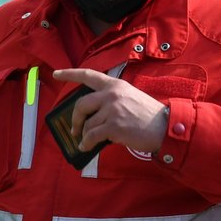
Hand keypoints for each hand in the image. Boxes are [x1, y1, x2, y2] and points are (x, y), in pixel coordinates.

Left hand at [51, 68, 167, 152]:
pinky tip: (86, 147)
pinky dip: (86, 143)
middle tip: (75, 128)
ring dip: (85, 135)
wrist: (164, 127)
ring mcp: (112, 110)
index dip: (69, 74)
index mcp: (115, 85)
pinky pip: (91, 136)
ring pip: (87, 124)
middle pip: (81, 104)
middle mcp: (111, 94)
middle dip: (75, 119)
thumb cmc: (148, 115)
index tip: (56, 74)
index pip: (88, 75)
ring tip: (87, 141)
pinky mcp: (113, 126)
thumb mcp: (130, 97)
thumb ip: (111, 100)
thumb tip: (92, 115)